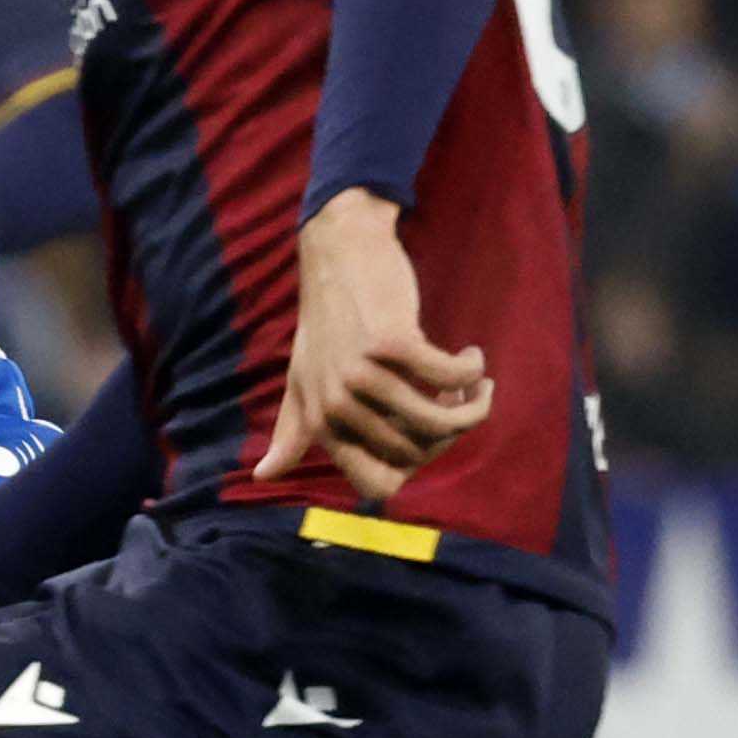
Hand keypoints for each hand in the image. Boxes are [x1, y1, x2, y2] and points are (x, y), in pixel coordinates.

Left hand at [254, 191, 487, 502]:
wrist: (339, 251)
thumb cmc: (327, 318)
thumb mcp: (302, 377)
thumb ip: (292, 430)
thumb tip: (262, 476)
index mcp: (320, 423)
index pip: (377, 486)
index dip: (414, 469)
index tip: (428, 438)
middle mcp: (337, 406)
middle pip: (418, 453)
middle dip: (450, 432)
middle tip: (459, 400)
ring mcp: (363, 375)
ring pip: (441, 421)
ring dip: (473, 405)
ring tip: (476, 382)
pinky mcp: (392, 343)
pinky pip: (451, 377)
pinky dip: (472, 370)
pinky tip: (472, 355)